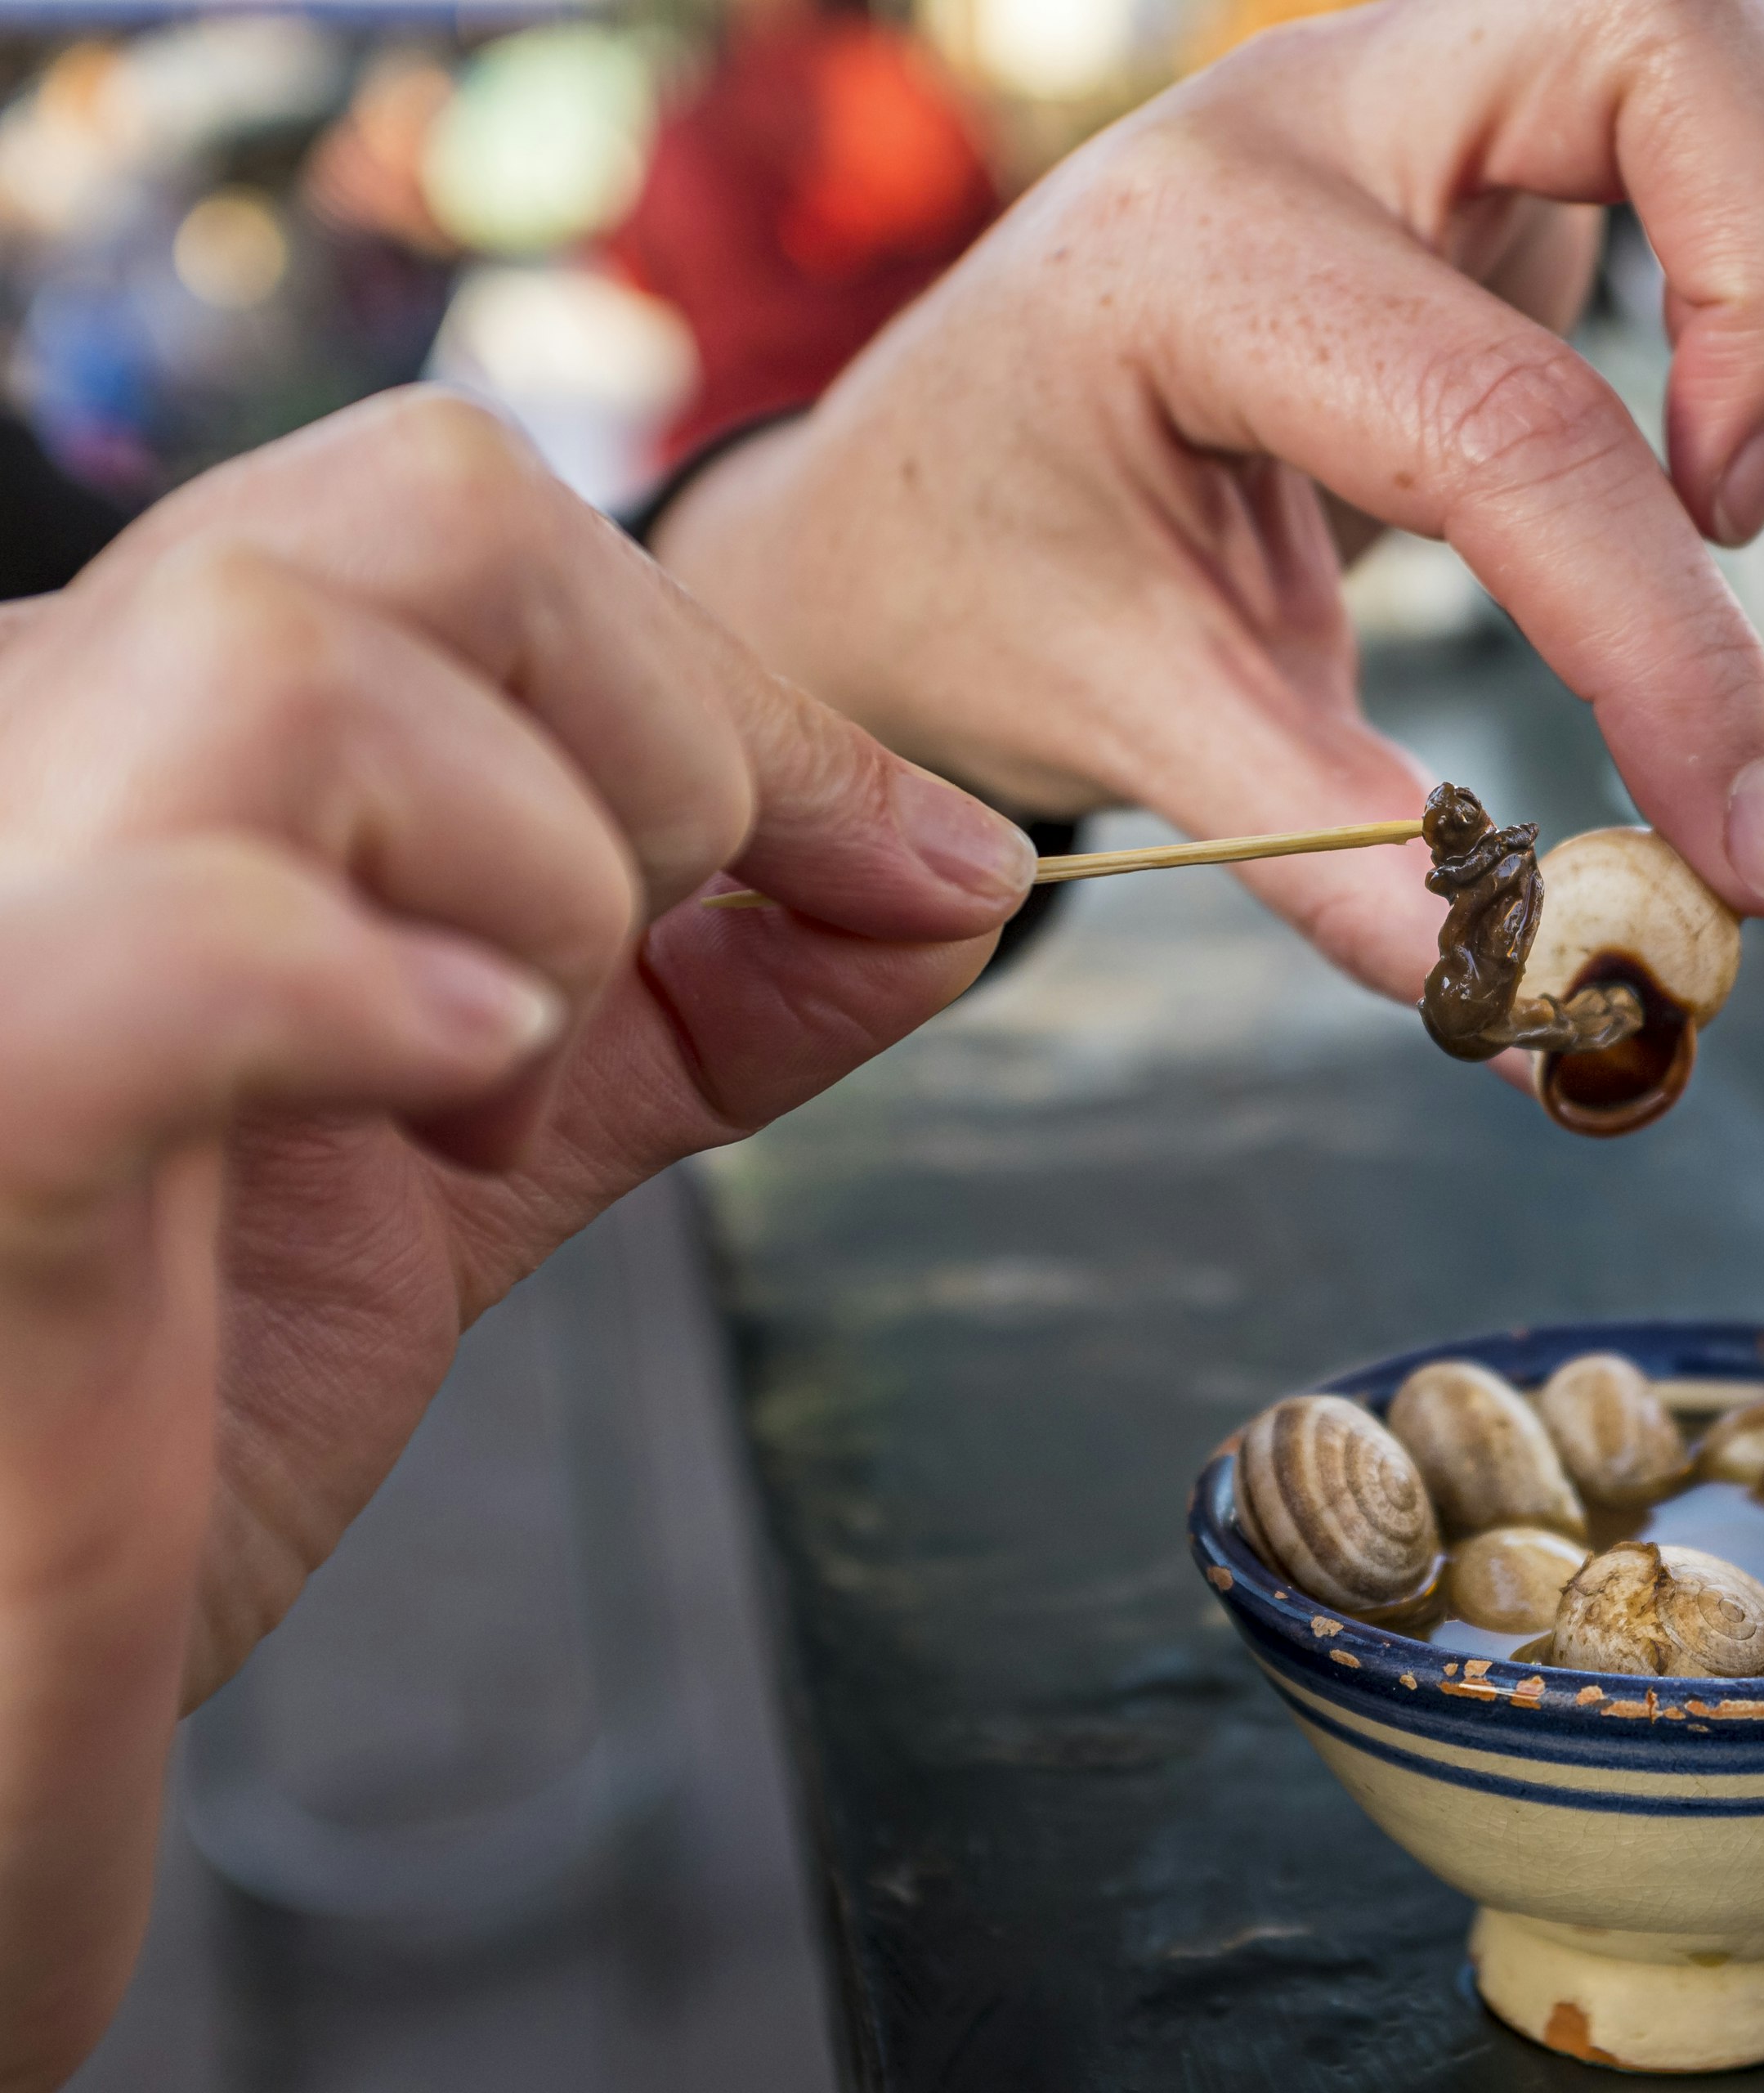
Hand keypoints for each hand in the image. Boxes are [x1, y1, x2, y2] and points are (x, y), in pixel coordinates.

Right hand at [0, 391, 1030, 2090]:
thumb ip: (708, 1000)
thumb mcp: (478, 1146)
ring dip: (531, 892)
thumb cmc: (159, 1392)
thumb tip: (955, 878)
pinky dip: (372, 991)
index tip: (907, 869)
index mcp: (136, 731)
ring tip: (465, 1100)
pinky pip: (186, 931)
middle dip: (666, 744)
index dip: (748, 697)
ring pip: (315, 666)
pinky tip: (443, 1086)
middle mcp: (20, 750)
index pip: (480, 525)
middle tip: (619, 993)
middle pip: (435, 504)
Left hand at [654, 0, 1763, 1009]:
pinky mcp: (1470, 128)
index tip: (1744, 850)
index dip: (1670, 656)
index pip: (1512, 433)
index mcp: (1189, 264)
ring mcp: (1398, 94)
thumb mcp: (1137, 728)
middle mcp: (1306, 116)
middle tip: (1735, 519)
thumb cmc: (979, 592)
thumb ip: (1348, 870)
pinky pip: (1678, 135)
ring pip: (1699, 49)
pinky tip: (1656, 451)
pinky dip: (1739, 273)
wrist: (891, 490)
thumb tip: (1544, 1021)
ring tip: (1705, 498)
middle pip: (1666, 45)